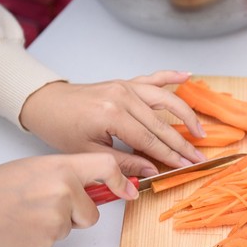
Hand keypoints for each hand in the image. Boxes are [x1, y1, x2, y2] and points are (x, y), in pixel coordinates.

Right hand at [0, 153, 136, 246]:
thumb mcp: (35, 167)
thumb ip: (67, 174)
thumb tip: (96, 186)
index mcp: (60, 167)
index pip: (106, 165)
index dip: (122, 179)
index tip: (130, 189)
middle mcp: (63, 191)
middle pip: (92, 212)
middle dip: (77, 213)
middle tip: (46, 205)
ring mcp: (55, 220)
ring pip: (71, 228)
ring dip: (56, 225)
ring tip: (26, 214)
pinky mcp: (45, 243)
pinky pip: (54, 242)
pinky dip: (41, 238)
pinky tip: (20, 227)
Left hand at [19, 70, 206, 176]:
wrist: (46, 103)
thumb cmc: (62, 128)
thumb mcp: (89, 152)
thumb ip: (123, 162)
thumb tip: (151, 171)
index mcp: (112, 114)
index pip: (150, 140)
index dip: (170, 156)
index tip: (186, 166)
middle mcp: (123, 96)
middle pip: (161, 123)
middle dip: (182, 143)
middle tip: (198, 157)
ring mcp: (126, 86)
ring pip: (165, 99)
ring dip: (185, 114)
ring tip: (200, 130)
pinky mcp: (125, 82)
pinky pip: (153, 78)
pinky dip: (171, 75)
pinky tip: (188, 75)